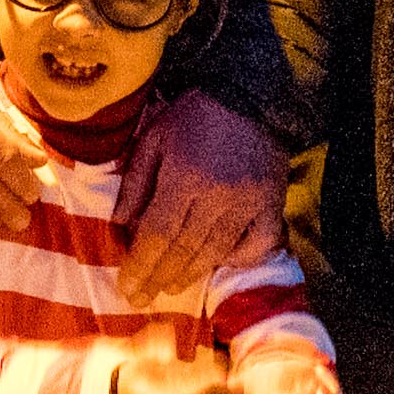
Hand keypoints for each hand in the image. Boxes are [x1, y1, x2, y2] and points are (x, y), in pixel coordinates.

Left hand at [114, 92, 284, 303]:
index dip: (142, 266)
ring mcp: (249, 202)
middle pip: (185, 250)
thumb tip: (120, 224)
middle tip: (142, 297)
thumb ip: (135, 182)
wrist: (247, 95)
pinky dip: (240, 258)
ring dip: (192, 274)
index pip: (159, 234)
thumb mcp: (153, 139)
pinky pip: (258, 243)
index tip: (127, 287)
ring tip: (171, 287)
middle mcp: (219, 196)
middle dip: (160, 278)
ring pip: (217, 251)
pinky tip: (220, 264)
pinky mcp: (272, 204)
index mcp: (184, 177)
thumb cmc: (192, 117)